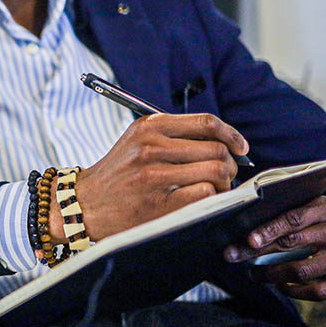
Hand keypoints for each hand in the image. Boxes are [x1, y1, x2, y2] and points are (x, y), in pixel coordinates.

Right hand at [69, 113, 247, 241]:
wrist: (85, 203)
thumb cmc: (119, 173)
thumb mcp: (138, 141)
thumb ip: (174, 135)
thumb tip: (224, 142)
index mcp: (149, 126)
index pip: (206, 122)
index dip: (231, 134)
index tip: (240, 147)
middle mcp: (151, 146)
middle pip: (216, 149)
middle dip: (230, 164)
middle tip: (225, 174)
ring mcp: (154, 175)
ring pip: (216, 171)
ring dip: (223, 183)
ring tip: (213, 189)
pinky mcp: (159, 202)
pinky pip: (206, 194)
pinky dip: (211, 198)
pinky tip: (201, 201)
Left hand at [224, 197, 325, 300]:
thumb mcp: (322, 205)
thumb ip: (294, 211)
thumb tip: (251, 220)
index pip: (294, 219)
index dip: (270, 229)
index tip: (248, 239)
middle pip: (291, 244)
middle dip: (256, 251)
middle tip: (231, 255)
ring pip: (302, 271)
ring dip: (271, 275)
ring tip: (253, 274)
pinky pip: (318, 291)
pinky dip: (295, 291)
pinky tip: (281, 286)